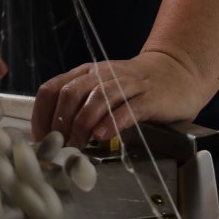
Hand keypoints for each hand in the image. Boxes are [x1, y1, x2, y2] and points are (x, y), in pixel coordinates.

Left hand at [30, 49, 215, 144]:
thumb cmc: (135, 86)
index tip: (41, 138)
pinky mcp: (149, 97)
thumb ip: (81, 105)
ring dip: (82, 124)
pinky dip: (112, 122)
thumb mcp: (102, 89)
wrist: (177, 72)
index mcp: (85, 73)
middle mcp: (102, 75)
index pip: (52, 88)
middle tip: (60, 146)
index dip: (42, 114)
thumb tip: (54, 134)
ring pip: (96, 99)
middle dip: (60, 122)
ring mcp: (126, 84)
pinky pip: (127, 108)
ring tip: (78, 145)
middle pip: (70, 93)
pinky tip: (102, 136)